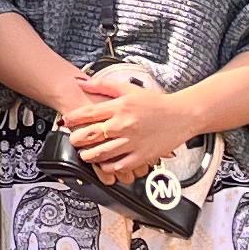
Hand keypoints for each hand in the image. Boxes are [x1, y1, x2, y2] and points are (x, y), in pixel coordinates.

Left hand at [58, 73, 202, 182]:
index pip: (88, 114)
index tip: (66, 121)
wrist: (182, 115)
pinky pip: (119, 165)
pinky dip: (107, 167)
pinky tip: (103, 164)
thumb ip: (103, 85)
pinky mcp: (141, 156)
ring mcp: (133, 142)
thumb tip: (82, 82)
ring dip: (89, 155)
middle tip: (73, 139)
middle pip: (91, 135)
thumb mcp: (129, 88)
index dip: (73, 118)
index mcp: (120, 107)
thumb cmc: (155, 102)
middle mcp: (124, 125)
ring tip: (85, 153)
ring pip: (102, 153)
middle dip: (77, 139)